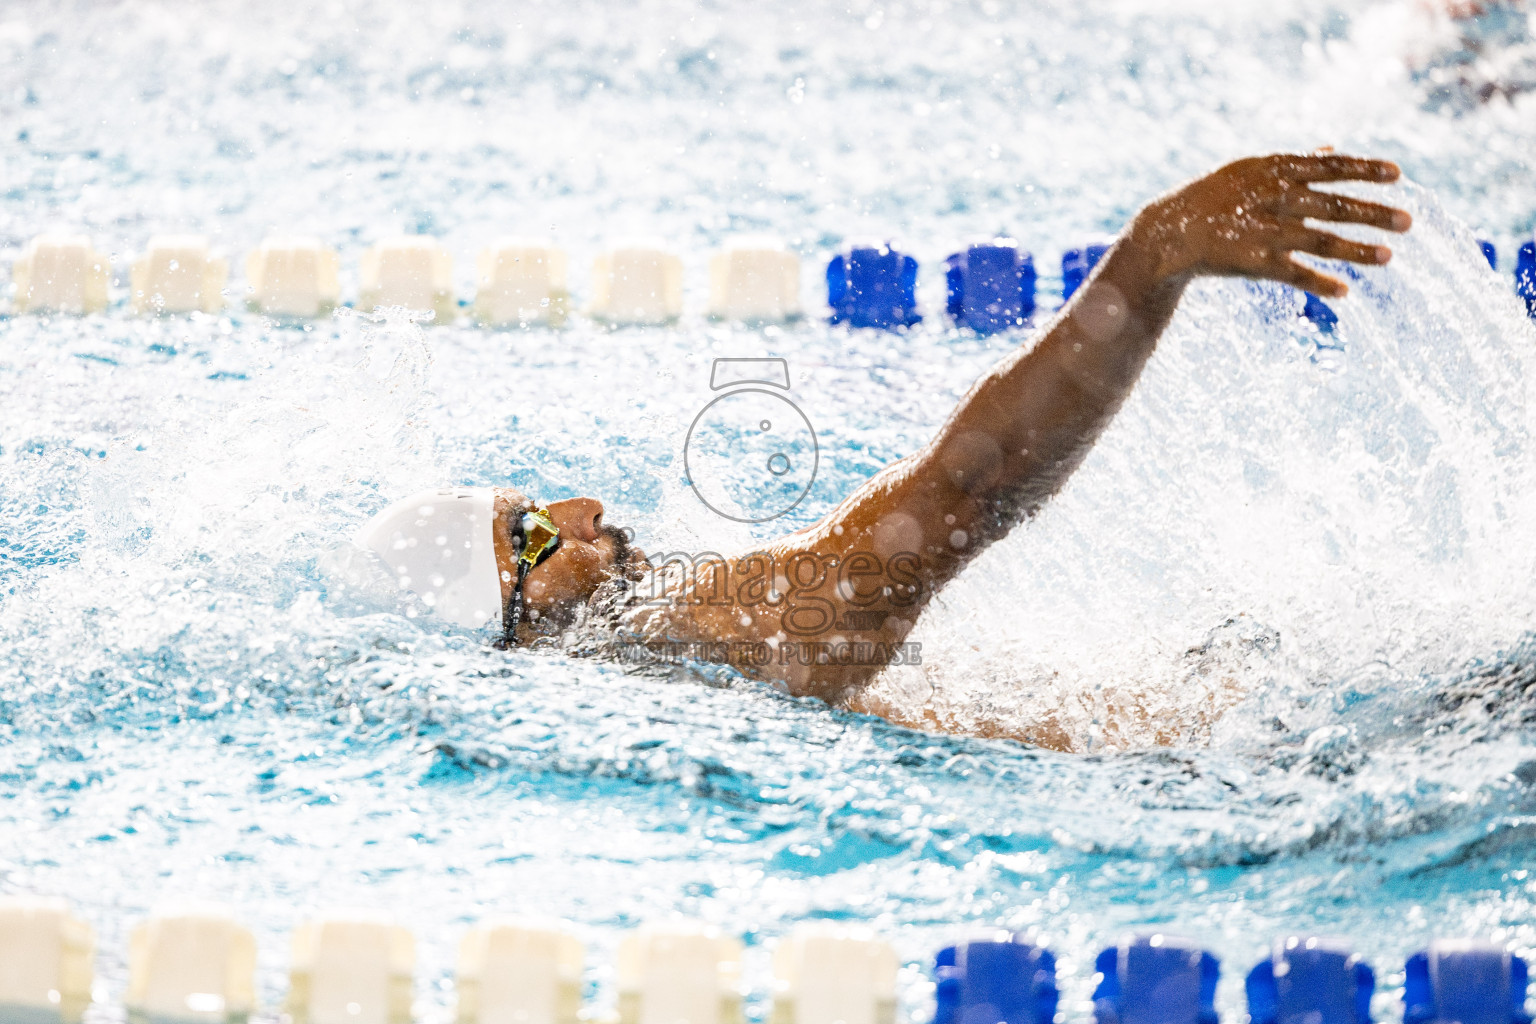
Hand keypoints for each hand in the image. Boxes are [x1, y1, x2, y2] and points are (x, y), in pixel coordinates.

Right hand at [1129, 153, 1411, 298]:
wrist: (1169, 232)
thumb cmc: (1214, 197)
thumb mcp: (1250, 170)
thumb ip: (1295, 163)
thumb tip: (1335, 149)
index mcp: (1273, 170)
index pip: (1329, 167)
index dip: (1364, 169)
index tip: (1397, 173)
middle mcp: (1272, 199)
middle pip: (1334, 205)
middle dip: (1373, 213)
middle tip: (1409, 221)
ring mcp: (1264, 231)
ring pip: (1320, 241)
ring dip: (1357, 250)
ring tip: (1389, 257)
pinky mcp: (1253, 262)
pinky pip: (1294, 274)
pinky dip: (1320, 283)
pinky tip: (1345, 291)